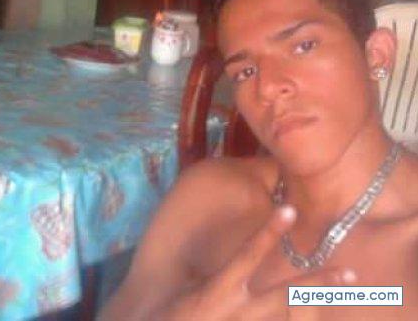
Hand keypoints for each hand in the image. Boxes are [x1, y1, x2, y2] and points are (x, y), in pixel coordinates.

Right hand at [163, 205, 355, 320]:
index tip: (289, 209)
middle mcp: (239, 311)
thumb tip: (239, 252)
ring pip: (288, 317)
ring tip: (343, 290)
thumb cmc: (169, 313)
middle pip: (285, 296)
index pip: (248, 255)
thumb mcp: (187, 288)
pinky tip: (314, 314)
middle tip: (350, 273)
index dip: (269, 232)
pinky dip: (296, 320)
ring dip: (314, 306)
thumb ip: (212, 270)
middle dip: (317, 284)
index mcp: (218, 291)